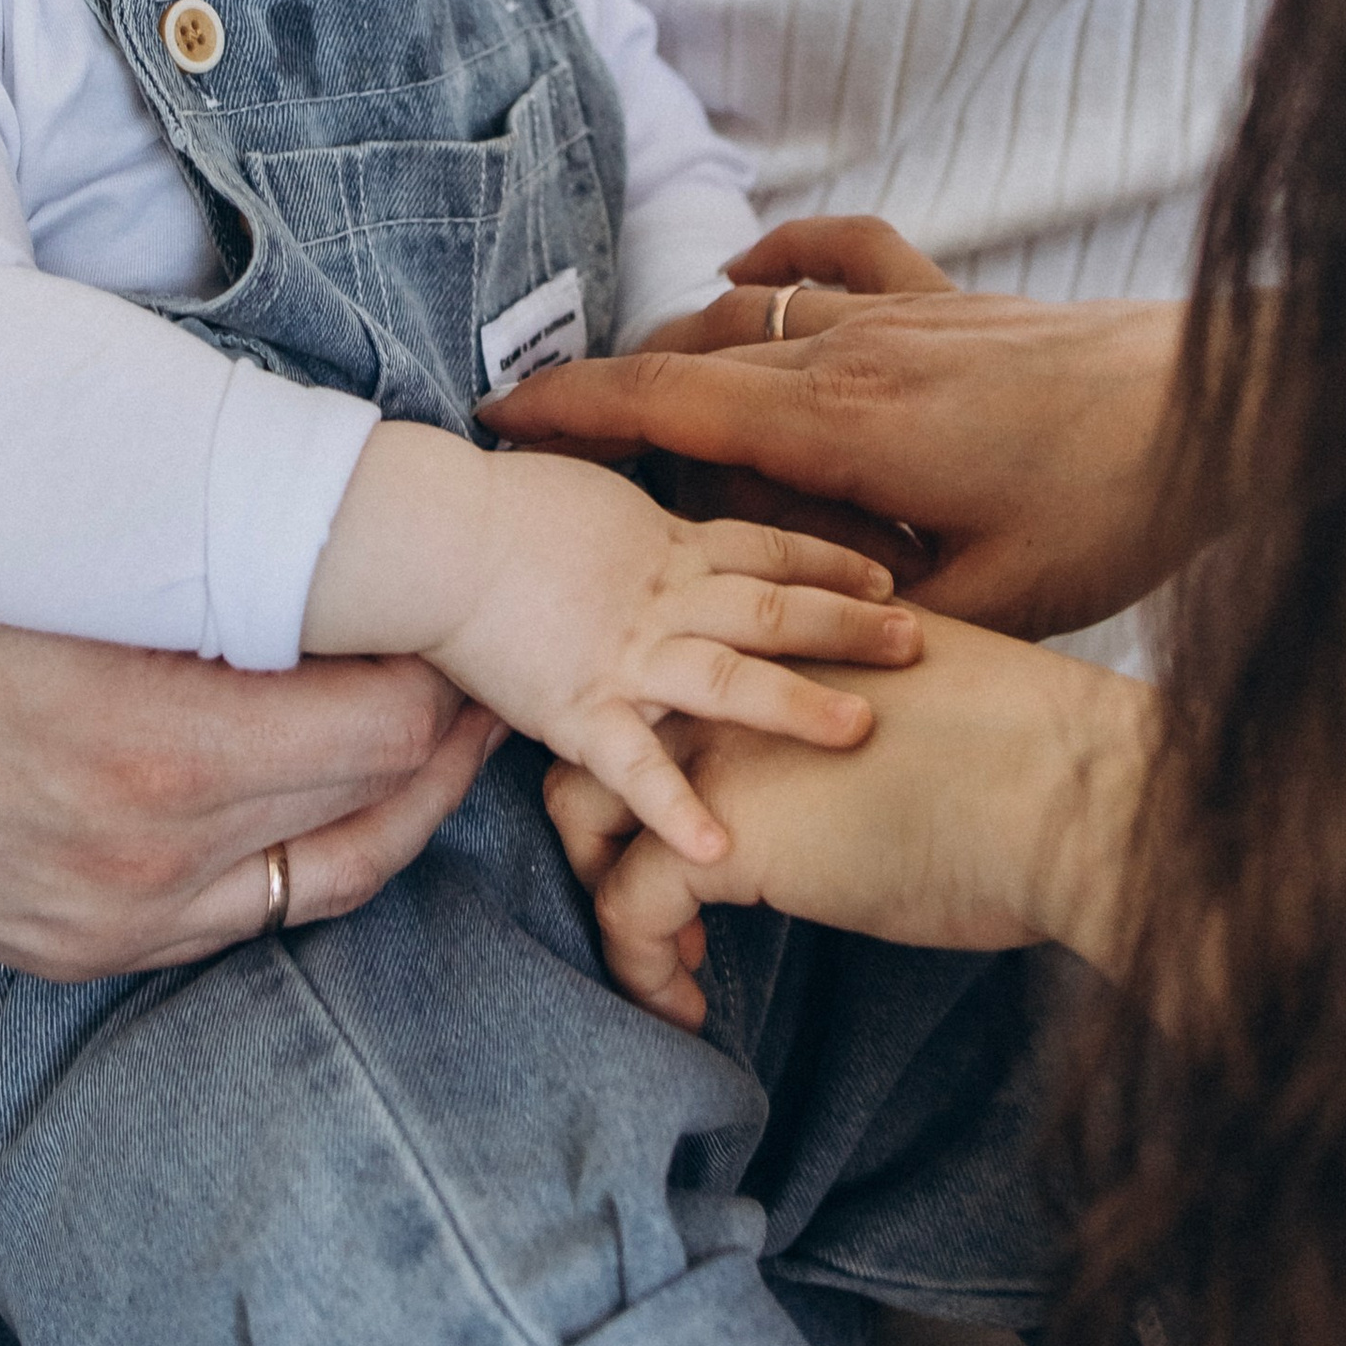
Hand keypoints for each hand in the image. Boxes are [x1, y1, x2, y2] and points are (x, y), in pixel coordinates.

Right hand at [0, 451, 497, 977]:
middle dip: (439, 721)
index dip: (445, 658)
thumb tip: (353, 540)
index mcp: (151, 754)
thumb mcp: (64, 545)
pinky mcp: (71, 949)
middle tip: (474, 645)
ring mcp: (107, 921)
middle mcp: (142, 862)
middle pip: (376, 798)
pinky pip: (246, 912)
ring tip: (431, 711)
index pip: (389, 724)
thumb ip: (213, 566)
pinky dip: (306, 843)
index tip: (463, 599)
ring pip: (329, 870)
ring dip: (393, 792)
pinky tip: (326, 776)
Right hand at [303, 425, 921, 865]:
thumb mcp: (589, 493)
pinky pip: (636, 766)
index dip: (836, 562)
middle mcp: (661, 595)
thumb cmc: (493, 505)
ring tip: (862, 729)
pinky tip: (721, 852)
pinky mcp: (576, 707)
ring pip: (729, 675)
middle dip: (851, 626)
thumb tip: (676, 539)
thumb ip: (643, 528)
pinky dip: (676, 810)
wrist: (425, 534)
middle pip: (775, 605)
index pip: (772, 546)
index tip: (892, 578)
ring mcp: (622, 653)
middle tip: (919, 643)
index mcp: (667, 543)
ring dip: (797, 704)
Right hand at [489, 221, 1198, 640]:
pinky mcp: (947, 296)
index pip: (668, 406)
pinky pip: (836, 251)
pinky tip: (751, 270)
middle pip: (690, 356)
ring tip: (635, 398)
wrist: (1222, 404)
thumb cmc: (1114, 511)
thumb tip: (791, 650)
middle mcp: (851, 349)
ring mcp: (899, 311)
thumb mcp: (990, 603)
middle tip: (544, 442)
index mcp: (840, 425)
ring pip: (749, 309)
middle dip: (607, 395)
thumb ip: (874, 620)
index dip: (572, 412)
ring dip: (684, 346)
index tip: (497, 421)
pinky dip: (779, 255)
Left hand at [543, 614, 1153, 1027]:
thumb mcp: (932, 708)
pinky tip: (687, 1008)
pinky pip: (625, 910)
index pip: (673, 679)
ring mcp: (713, 755)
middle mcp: (731, 683)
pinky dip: (642, 970)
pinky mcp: (716, 839)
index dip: (668, 754)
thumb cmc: (1039, 760)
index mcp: (783, 645)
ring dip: (604, 891)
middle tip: (665, 893)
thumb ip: (871, 719)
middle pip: (605, 733)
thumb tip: (878, 763)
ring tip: (665, 960)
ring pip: (583, 813)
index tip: (710, 823)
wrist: (1067, 790)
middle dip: (608, 817)